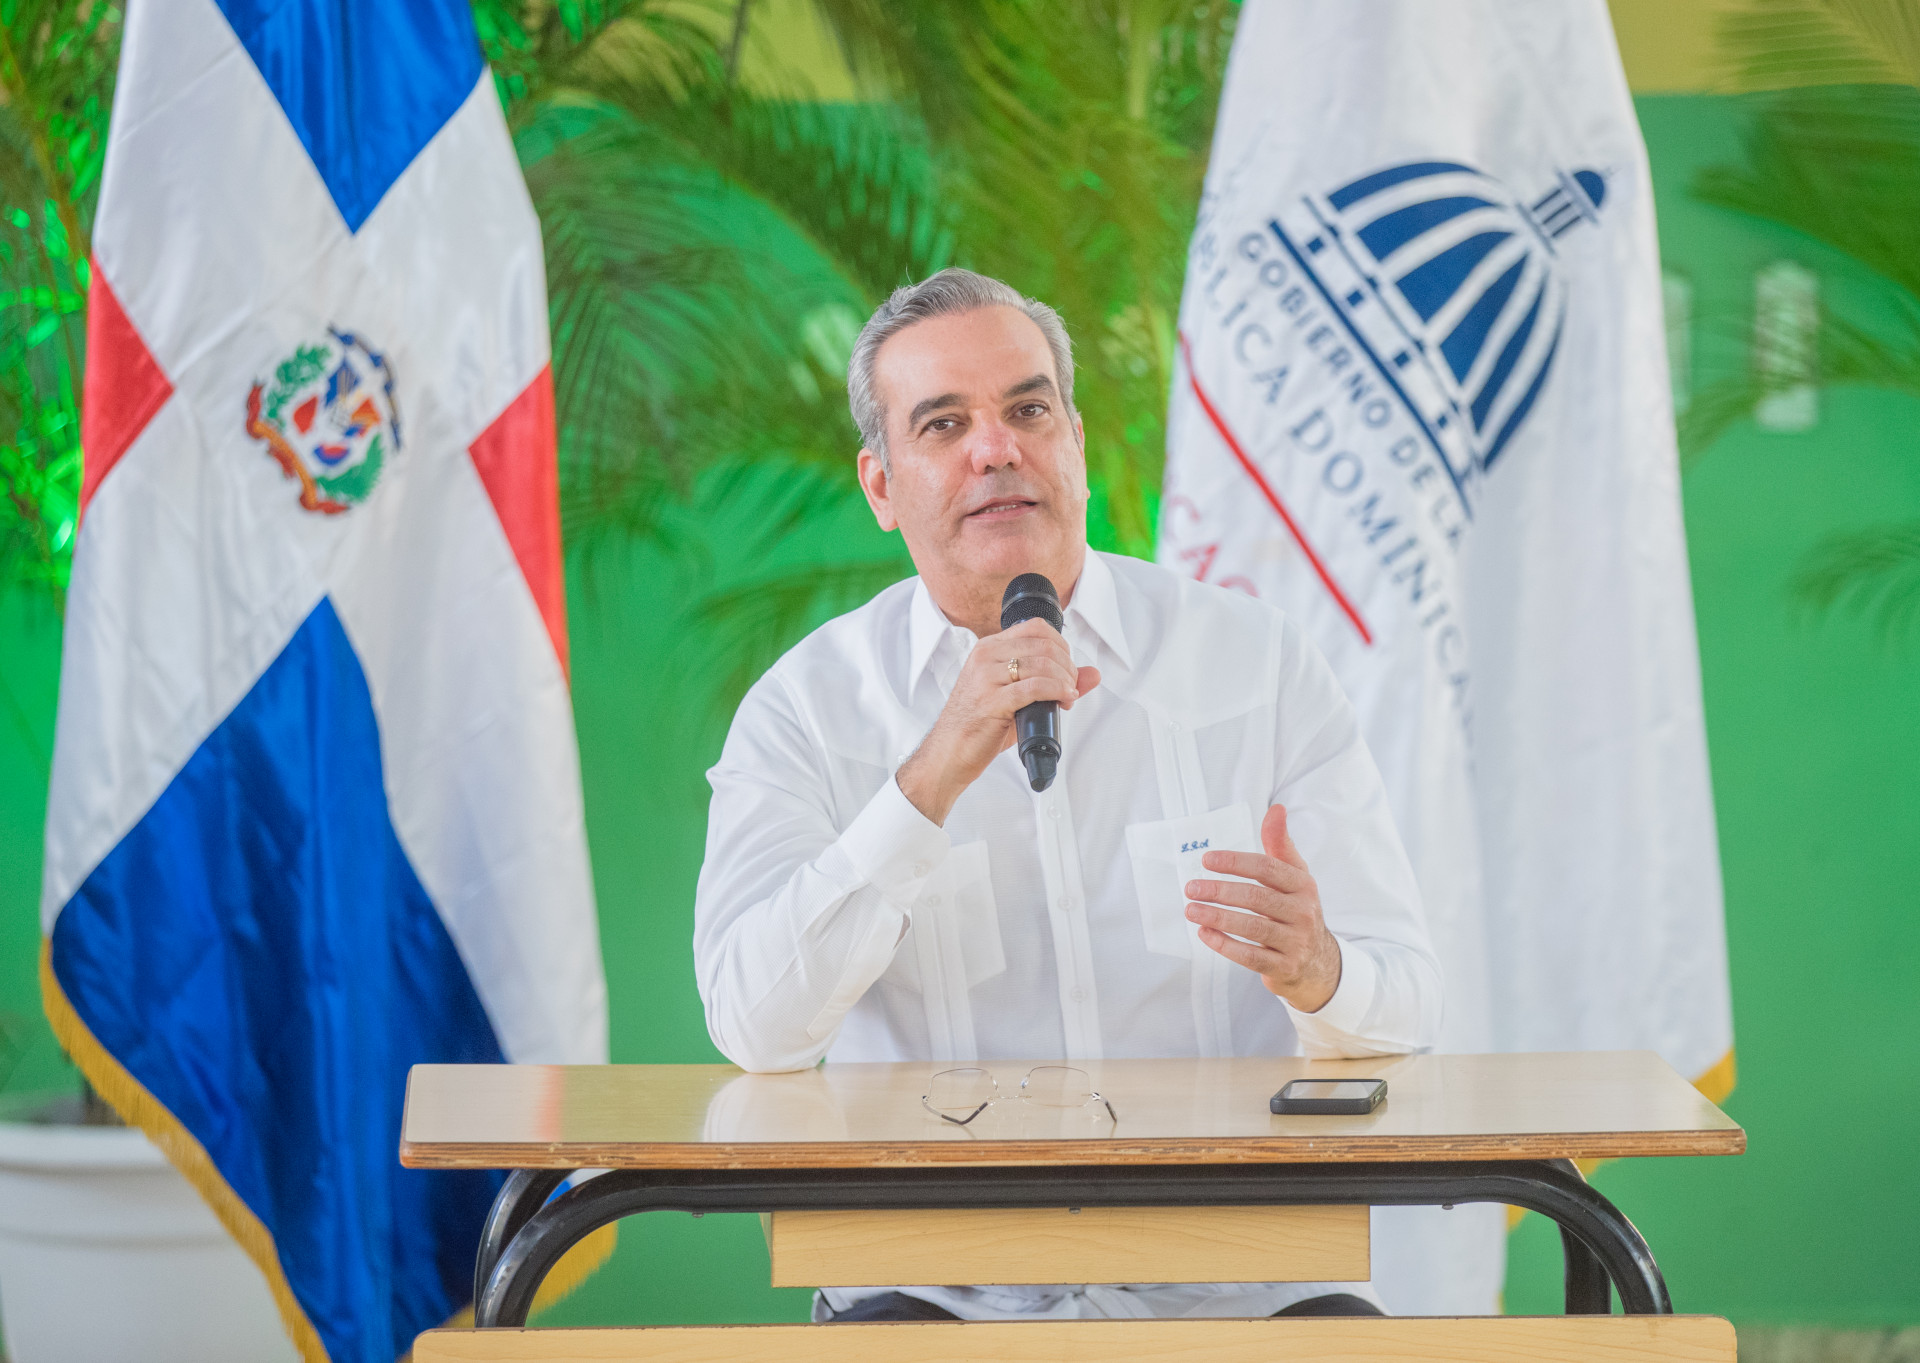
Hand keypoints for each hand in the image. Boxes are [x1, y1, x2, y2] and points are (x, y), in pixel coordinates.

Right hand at [896, 617, 1099, 824]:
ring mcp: (985, 677)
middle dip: (1068, 666)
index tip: (1067, 669)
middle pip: (1044, 645)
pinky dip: (1056, 691)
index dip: (1062, 645)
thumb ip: (1054, 682)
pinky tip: (1063, 700)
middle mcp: (985, 656)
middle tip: (1070, 687)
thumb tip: (1093, 674)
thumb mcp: (1016, 696)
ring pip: (1042, 664)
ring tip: (1067, 696)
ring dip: (1065, 680)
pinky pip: (1034, 687)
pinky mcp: (991, 701)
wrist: (948, 753)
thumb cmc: (980, 725)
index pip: (1036, 627)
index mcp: (988, 648)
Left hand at [1183, 804, 1342, 1011]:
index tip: (1206, 860)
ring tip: (1190, 910)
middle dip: (1220, 891)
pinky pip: (1251, 956)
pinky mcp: (1284, 967)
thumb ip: (1280, 844)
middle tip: (1191, 887)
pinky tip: (1204, 934)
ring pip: (1252, 927)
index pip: (1268, 868)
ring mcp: (1295, 941)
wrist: (1317, 962)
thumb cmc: (1296, 910)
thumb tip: (1277, 808)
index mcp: (1303, 885)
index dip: (1236, 862)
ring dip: (1217, 917)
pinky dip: (1225, 945)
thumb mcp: (1294, 876)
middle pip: (1257, 897)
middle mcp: (1303, 912)